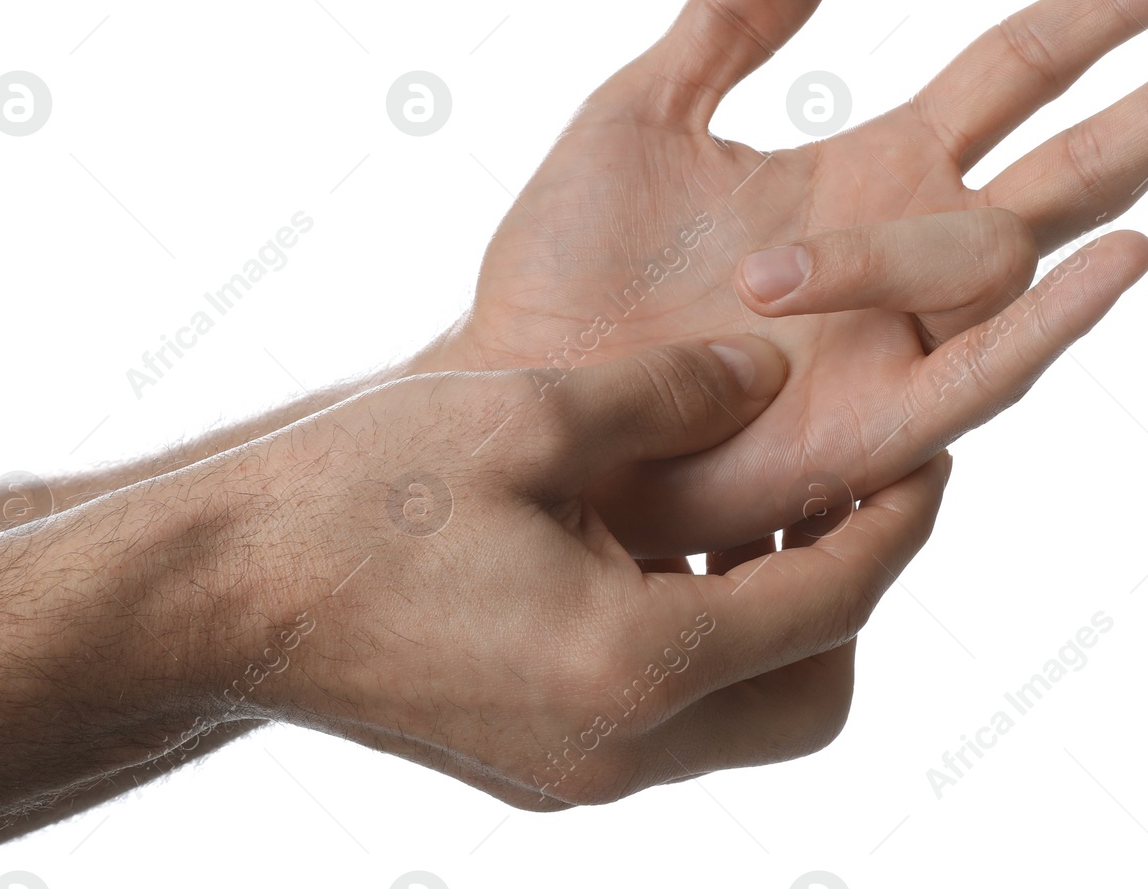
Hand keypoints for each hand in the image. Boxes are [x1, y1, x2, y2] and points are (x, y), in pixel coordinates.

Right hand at [211, 336, 949, 807]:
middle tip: (845, 491)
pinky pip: (669, 718)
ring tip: (757, 509)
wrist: (211, 596)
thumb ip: (672, 391)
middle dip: (853, 596)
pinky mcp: (534, 768)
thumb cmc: (356, 499)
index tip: (935, 451)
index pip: (834, 603)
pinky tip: (663, 549)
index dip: (901, 521)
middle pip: (815, 698)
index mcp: (631, 664)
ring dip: (777, 623)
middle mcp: (618, 749)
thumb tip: (770, 373)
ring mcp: (574, 774)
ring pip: (745, 719)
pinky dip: (702, 641)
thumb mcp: (528, 414)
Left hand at [417, 0, 1147, 554]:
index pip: (1015, 73)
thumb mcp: (641, 115)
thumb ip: (730, 23)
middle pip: (1078, 160)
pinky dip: (1054, 321)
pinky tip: (1122, 256)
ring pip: (1024, 255)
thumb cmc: (566, 278)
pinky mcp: (873, 434)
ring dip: (1092, 186)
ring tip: (1083, 134)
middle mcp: (908, 255)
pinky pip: (982, 374)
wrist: (517, 403)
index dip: (1105, 10)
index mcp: (868, 175)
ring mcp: (901, 344)